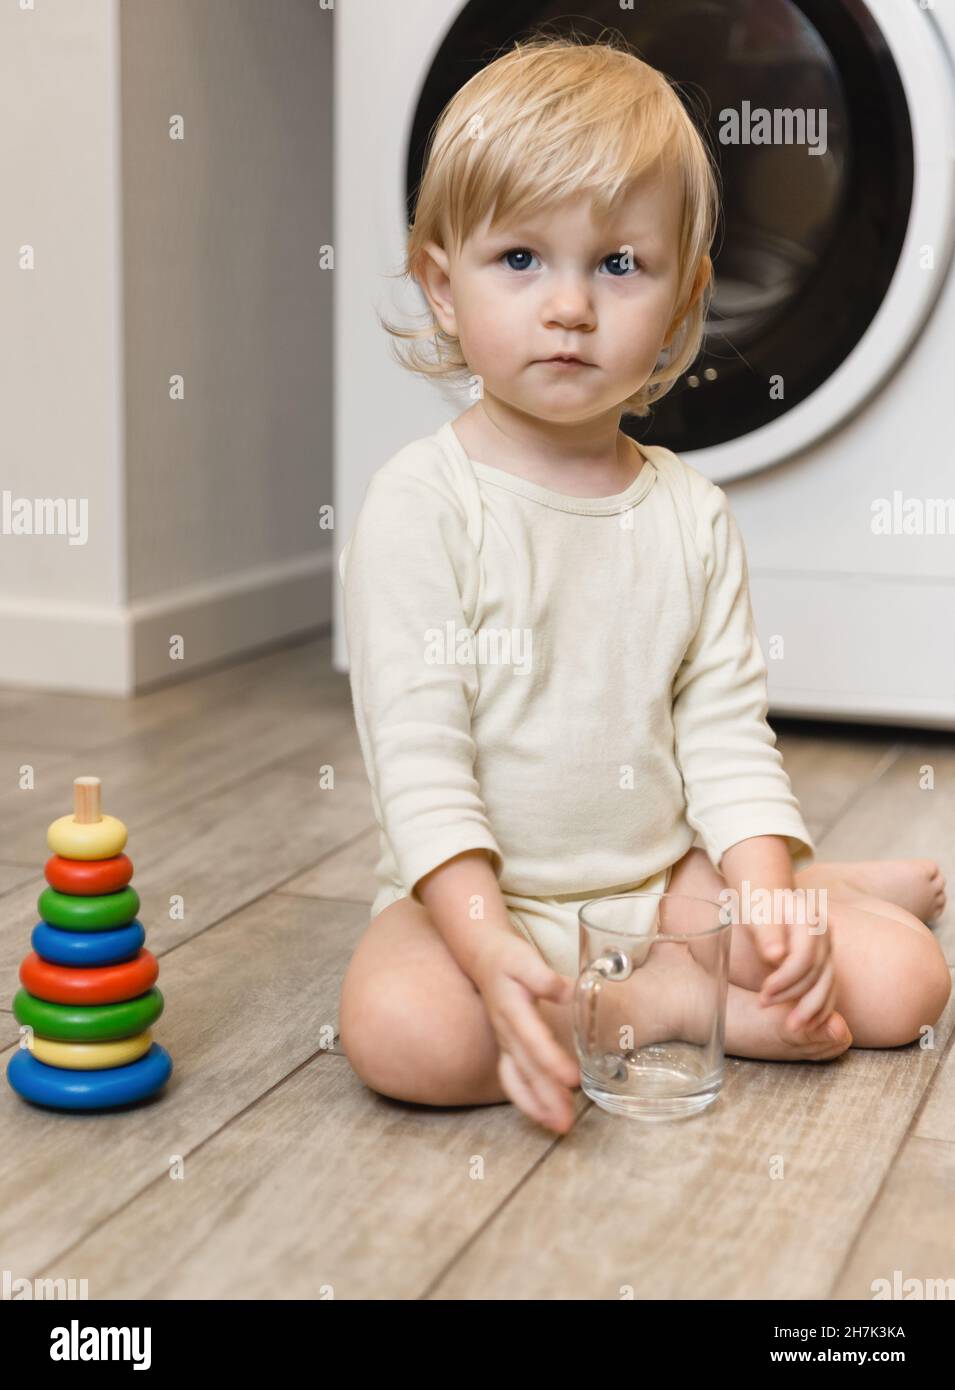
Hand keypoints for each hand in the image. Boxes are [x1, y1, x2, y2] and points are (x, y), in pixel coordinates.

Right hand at [472, 935, 579, 1133]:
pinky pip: (514, 1079)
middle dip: (547, 1098)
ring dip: (537, 1106)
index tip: (573, 1079)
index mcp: (512, 1010)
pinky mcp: (506, 1048)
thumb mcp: (524, 959)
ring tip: (559, 1126)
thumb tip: (567, 993)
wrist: (482, 957)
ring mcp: (504, 1043)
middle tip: (567, 1123)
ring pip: (518, 1080)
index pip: (534, 1041)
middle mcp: (506, 1033)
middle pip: (527, 1070)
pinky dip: (528, 1100)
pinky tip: (545, 1115)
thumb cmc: (507, 958)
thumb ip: (543, 977)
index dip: (552, 1061)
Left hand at [751, 901, 836, 1032]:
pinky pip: (829, 987)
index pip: (804, 957)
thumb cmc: (756, 906)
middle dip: (795, 997)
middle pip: (818, 972)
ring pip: (828, 983)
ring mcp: (829, 945)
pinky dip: (821, 1008)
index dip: (785, 980)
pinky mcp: (827, 959)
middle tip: (768, 1010)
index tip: (763, 994)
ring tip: (791, 1027)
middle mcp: (825, 930)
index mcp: (809, 916)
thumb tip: (776, 955)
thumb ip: (767, 934)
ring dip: (810, 1009)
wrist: (767, 896)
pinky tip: (808, 1024)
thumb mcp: (756, 915)